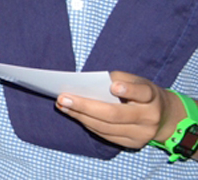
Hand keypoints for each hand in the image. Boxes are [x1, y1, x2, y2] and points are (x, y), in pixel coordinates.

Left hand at [57, 72, 176, 150]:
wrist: (163, 116)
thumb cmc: (141, 92)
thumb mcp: (135, 80)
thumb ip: (116, 79)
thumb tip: (86, 85)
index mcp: (151, 96)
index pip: (141, 92)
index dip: (128, 90)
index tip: (113, 86)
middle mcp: (149, 118)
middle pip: (114, 114)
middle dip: (85, 106)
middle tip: (62, 98)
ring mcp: (142, 134)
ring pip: (106, 128)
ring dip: (80, 116)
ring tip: (62, 106)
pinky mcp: (134, 144)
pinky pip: (107, 135)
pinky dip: (89, 124)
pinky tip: (75, 115)